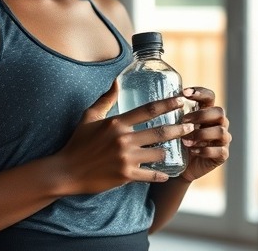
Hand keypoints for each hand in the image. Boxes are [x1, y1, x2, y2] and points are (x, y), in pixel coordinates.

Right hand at [54, 81, 193, 193]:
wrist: (66, 171)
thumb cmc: (77, 143)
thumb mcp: (89, 117)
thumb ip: (105, 99)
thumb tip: (117, 81)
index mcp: (116, 123)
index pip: (148, 110)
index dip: (167, 104)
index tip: (181, 100)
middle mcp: (123, 139)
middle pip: (159, 132)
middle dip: (179, 128)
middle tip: (192, 126)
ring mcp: (125, 158)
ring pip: (158, 153)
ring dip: (169, 152)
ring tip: (178, 149)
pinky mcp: (125, 176)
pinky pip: (150, 175)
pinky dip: (160, 175)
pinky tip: (167, 174)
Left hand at [179, 87, 230, 182]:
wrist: (182, 167)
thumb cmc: (178, 143)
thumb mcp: (176, 127)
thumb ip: (173, 115)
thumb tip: (158, 102)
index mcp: (207, 112)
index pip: (210, 96)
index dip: (200, 92)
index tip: (184, 93)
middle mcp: (219, 123)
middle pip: (219, 112)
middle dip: (200, 115)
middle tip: (183, 121)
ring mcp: (223, 139)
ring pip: (220, 131)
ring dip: (201, 134)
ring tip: (185, 140)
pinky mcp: (222, 154)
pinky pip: (219, 150)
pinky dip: (204, 150)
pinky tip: (192, 151)